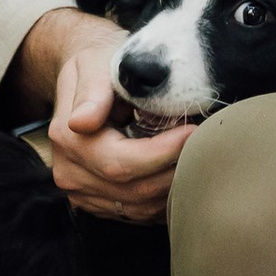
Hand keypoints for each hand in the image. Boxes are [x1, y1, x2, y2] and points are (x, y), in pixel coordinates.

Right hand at [20, 8, 195, 222]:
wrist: (86, 77)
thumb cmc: (96, 63)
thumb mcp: (94, 64)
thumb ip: (93, 93)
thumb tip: (82, 122)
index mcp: (69, 139)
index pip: (122, 163)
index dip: (163, 152)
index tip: (193, 132)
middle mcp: (71, 173)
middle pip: (134, 190)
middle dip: (174, 169)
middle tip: (206, 145)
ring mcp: (83, 193)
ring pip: (140, 207)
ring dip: (173, 187)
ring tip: (196, 157)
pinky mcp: (99, 203)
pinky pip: (138, 212)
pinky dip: (164, 196)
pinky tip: (180, 172)